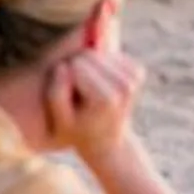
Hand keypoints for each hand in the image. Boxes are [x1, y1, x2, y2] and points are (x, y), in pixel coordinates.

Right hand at [41, 48, 143, 163]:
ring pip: (97, 52)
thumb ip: (56, 91)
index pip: (74, 65)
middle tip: (79, 95)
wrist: (106, 140)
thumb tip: (63, 65)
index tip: (70, 99)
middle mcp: (125, 86)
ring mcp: (134, 78)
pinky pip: (109, 53)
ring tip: (89, 91)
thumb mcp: (59, 117)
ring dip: (88, 67)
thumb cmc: (77, 127)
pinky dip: (100, 64)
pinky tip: (100, 83)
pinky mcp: (137, 71)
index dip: (65, 78)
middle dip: (76, 69)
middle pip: (87, 55)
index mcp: (106, 99)